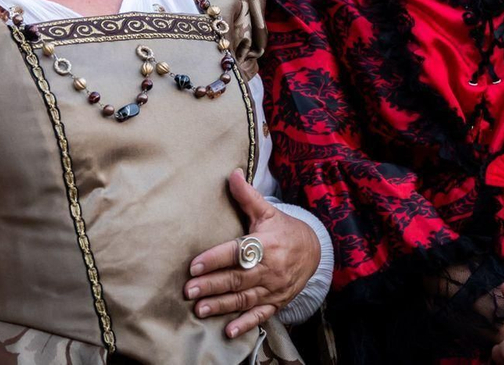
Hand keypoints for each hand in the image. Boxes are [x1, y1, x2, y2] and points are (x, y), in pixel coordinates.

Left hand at [184, 169, 321, 338]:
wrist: (315, 251)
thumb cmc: (284, 229)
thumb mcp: (268, 211)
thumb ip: (247, 195)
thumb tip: (231, 173)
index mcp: (266, 245)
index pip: (237, 253)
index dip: (215, 259)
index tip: (194, 266)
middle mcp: (270, 269)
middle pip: (237, 279)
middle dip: (211, 285)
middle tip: (188, 291)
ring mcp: (274, 288)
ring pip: (244, 299)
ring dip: (221, 305)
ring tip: (199, 309)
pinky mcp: (277, 301)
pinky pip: (261, 315)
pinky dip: (245, 324)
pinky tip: (229, 331)